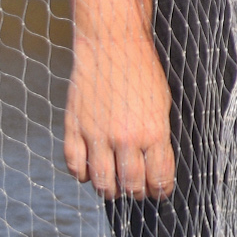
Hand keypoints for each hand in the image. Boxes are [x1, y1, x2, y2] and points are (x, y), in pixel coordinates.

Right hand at [66, 31, 176, 199]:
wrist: (111, 43)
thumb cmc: (143, 72)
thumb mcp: (163, 105)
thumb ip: (159, 137)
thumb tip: (156, 166)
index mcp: (153, 132)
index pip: (158, 179)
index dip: (160, 190)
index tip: (159, 191)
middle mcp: (125, 138)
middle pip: (131, 185)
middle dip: (136, 193)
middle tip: (136, 190)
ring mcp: (96, 134)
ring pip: (102, 182)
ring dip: (110, 190)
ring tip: (114, 186)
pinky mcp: (73, 127)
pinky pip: (75, 165)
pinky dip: (82, 174)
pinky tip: (90, 170)